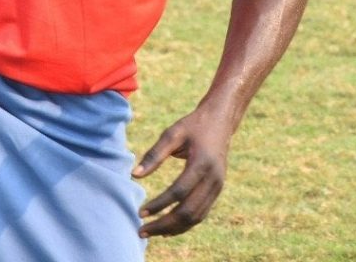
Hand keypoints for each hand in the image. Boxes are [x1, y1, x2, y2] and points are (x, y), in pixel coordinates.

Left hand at [132, 106, 234, 237]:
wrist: (220, 122)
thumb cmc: (192, 126)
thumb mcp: (172, 133)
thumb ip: (154, 155)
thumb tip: (134, 175)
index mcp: (202, 163)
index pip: (179, 191)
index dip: (159, 204)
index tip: (140, 212)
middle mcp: (213, 179)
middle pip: (188, 211)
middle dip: (164, 224)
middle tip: (141, 230)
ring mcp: (217, 187)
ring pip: (196, 217)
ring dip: (173, 228)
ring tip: (151, 232)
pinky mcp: (217, 191)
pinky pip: (201, 213)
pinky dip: (184, 224)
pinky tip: (167, 229)